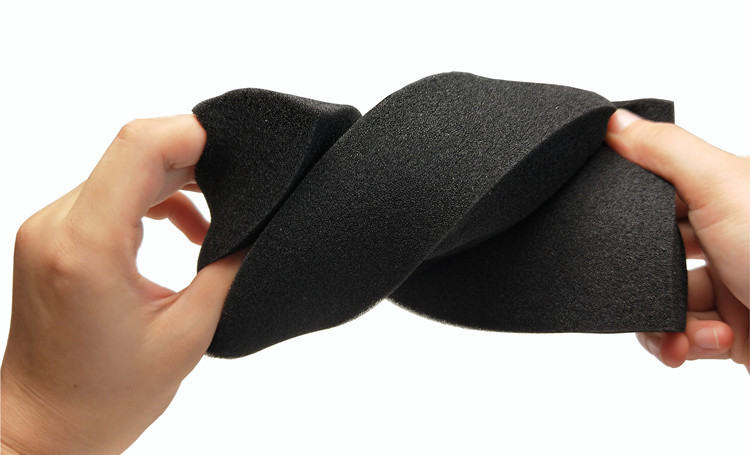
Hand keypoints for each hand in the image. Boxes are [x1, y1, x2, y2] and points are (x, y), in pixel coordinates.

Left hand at [1, 116, 242, 453]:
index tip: (239, 146)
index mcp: (88, 248)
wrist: (45, 425)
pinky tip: (186, 229)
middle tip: (241, 185)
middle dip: (195, 157)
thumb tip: (260, 229)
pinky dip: (152, 198)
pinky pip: (109, 193)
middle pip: (133, 151)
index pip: (138, 147)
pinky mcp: (53, 237)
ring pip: (122, 168)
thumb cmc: (105, 397)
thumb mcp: (188, 334)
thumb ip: (229, 269)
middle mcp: (58, 226)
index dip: (194, 133)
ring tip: (217, 215)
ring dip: (175, 179)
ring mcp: (49, 228)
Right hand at [606, 109, 748, 371]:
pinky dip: (685, 343)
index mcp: (728, 195)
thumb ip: (665, 151)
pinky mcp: (730, 331)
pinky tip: (710, 342)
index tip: (609, 221)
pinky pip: (681, 336)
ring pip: (661, 300)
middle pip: (652, 253)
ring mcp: (729, 285)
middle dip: (643, 276)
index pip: (659, 194)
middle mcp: (729, 238)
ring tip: (690, 329)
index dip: (629, 209)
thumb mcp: (725, 188)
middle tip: (648, 284)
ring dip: (665, 321)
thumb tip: (615, 121)